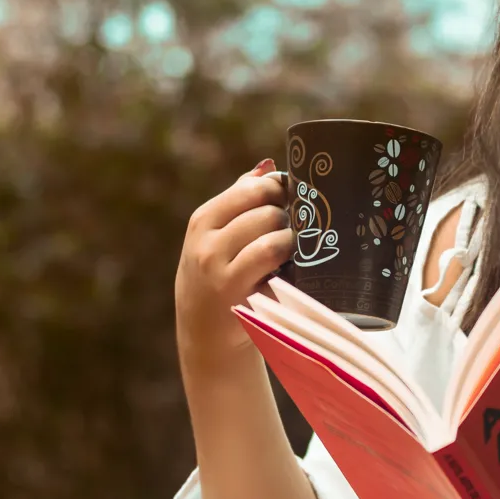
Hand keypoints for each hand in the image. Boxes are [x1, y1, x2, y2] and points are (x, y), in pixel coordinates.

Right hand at [176, 159, 292, 373]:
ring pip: (273, 239)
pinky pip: (276, 270)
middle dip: (288, 218)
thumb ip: (238, 199)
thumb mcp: (215, 236)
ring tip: (294, 251)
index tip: (292, 199)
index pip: (251, 190)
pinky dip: (289, 267)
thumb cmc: (216, 273)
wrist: (203, 332)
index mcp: (203, 220)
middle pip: (266, 212)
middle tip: (296, 229)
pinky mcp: (239, 298)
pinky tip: (290, 272)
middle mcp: (207, 245)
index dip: (280, 190)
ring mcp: (221, 273)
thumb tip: (269, 166)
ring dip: (291, 243)